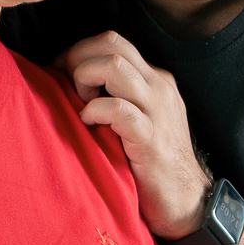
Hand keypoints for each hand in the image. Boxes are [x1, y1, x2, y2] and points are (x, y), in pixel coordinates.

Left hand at [60, 32, 207, 238]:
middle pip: (111, 43)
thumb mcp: (135, 120)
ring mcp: (156, 111)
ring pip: (114, 66)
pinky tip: (87, 125)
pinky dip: (94, 111)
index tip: (57, 73)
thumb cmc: (150, 164)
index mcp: (153, 80)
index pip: (112, 42)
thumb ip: (114, 97)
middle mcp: (157, 87)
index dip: (78, 51)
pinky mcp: (150, 139)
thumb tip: (69, 85)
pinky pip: (118, 110)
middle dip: (77, 57)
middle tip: (63, 85)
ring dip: (85, 78)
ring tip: (79, 104)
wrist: (187, 202)